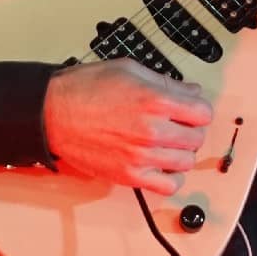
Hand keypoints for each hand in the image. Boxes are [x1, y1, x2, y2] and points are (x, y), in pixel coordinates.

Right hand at [43, 60, 213, 194]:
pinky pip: (168, 186)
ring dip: (181, 151)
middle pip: (197, 137)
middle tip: (176, 123)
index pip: (203, 112)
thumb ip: (165, 82)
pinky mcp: (130, 175)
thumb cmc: (84, 89)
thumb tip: (190, 92)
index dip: (198, 108)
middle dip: (190, 128)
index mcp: (155, 100)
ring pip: (186, 162)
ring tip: (167, 143)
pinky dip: (171, 177)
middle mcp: (152, 130)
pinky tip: (161, 164)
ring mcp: (142, 156)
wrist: (53, 113)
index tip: (190, 108)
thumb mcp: (129, 70)